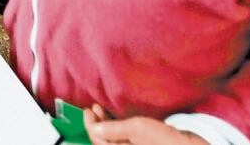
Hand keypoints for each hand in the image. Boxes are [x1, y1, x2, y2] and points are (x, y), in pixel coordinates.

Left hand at [84, 111, 207, 144]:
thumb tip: (94, 130)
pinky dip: (116, 128)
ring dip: (106, 125)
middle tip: (93, 108)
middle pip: (104, 141)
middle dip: (97, 124)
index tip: (88, 110)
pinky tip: (115, 118)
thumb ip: (113, 130)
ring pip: (113, 140)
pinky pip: (123, 139)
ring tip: (101, 109)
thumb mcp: (135, 129)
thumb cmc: (162, 139)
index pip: (97, 141)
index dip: (90, 125)